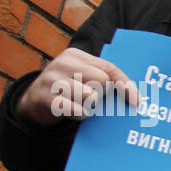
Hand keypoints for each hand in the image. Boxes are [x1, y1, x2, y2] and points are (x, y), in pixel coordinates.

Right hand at [16, 47, 137, 126]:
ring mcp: (51, 79)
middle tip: (97, 100)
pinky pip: (74, 108)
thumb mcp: (84, 79)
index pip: (109, 68)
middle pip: (101, 80)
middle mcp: (63, 63)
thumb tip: (135, 98)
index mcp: (75, 56)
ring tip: (84, 106)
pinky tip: (78, 113)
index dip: (125, 84)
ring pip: (89, 95)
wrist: (34, 101)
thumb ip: (104, 80)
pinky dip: (80, 114)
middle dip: (103, 94)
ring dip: (91, 106)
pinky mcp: (44, 97)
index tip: (137, 101)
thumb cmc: (69, 90)